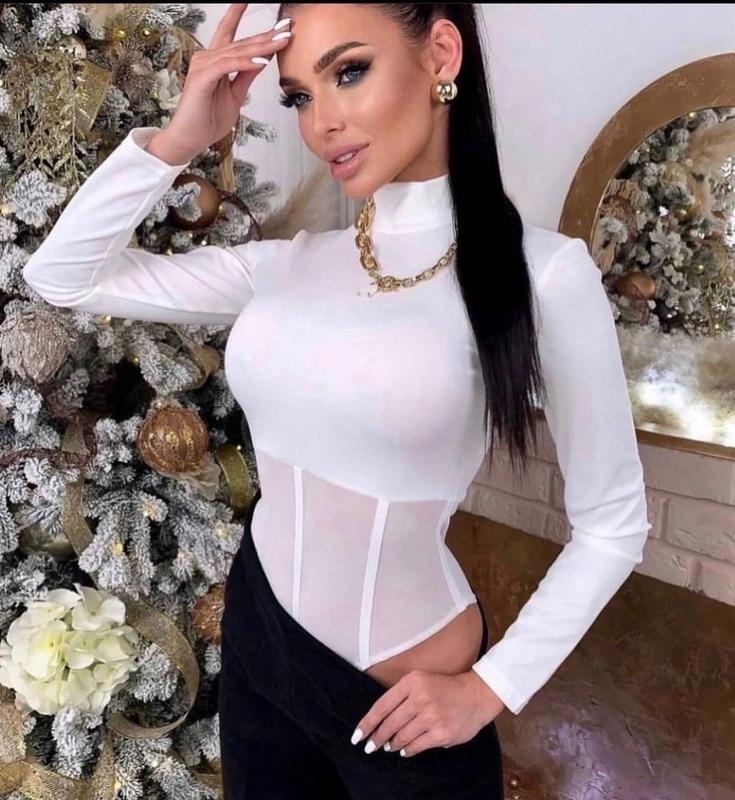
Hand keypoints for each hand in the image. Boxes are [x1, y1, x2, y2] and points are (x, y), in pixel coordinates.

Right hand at [155, 3, 292, 161]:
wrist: (190, 139)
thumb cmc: (208, 120)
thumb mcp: (236, 95)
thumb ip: (247, 76)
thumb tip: (262, 60)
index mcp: (216, 62)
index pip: (237, 37)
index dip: (259, 30)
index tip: (281, 25)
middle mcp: (208, 58)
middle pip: (242, 42)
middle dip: (266, 34)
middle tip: (287, 25)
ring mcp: (203, 65)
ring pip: (237, 51)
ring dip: (261, 46)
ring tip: (282, 40)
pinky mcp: (202, 77)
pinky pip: (228, 65)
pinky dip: (246, 63)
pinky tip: (262, 61)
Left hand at [350, 669, 504, 757]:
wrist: (476, 694)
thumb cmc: (446, 687)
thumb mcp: (421, 680)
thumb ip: (402, 696)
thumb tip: (382, 719)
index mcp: (411, 682)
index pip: (381, 706)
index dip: (367, 723)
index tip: (357, 736)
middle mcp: (419, 698)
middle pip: (389, 724)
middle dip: (377, 738)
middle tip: (370, 746)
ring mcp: (430, 717)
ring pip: (401, 737)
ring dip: (392, 744)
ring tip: (389, 747)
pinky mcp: (440, 733)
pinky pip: (416, 746)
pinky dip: (407, 750)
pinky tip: (405, 751)